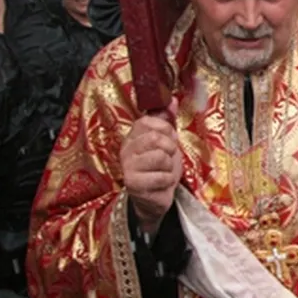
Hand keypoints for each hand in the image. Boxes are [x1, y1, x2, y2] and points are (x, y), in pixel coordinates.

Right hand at [121, 100, 182, 233]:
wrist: (153, 199)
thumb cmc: (160, 169)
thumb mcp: (166, 142)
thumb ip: (166, 120)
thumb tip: (171, 99)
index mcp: (132, 136)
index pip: (149, 121)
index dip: (165, 130)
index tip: (167, 141)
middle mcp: (126, 149)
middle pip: (156, 138)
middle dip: (170, 149)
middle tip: (167, 159)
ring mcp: (128, 167)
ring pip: (161, 156)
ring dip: (170, 166)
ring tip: (163, 172)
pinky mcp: (133, 184)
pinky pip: (162, 176)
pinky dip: (168, 181)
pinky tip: (160, 185)